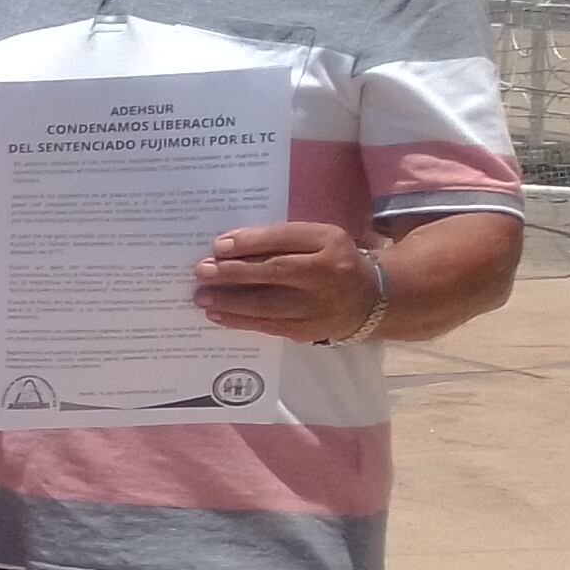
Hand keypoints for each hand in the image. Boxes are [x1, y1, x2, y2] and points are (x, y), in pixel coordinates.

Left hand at [191, 221, 383, 342]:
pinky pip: (267, 326)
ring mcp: (318, 307)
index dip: (250, 242)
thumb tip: (229, 246)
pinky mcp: (307, 331)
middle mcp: (327, 274)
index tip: (218, 246)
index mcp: (329, 242)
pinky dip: (239, 320)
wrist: (368, 300)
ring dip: (229, 301)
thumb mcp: (318, 239)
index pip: (285, 239)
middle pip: (274, 272)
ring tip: (201, 296)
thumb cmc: (331, 261)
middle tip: (202, 271)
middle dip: (233, 272)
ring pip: (267, 304)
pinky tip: (217, 315)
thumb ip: (282, 238)